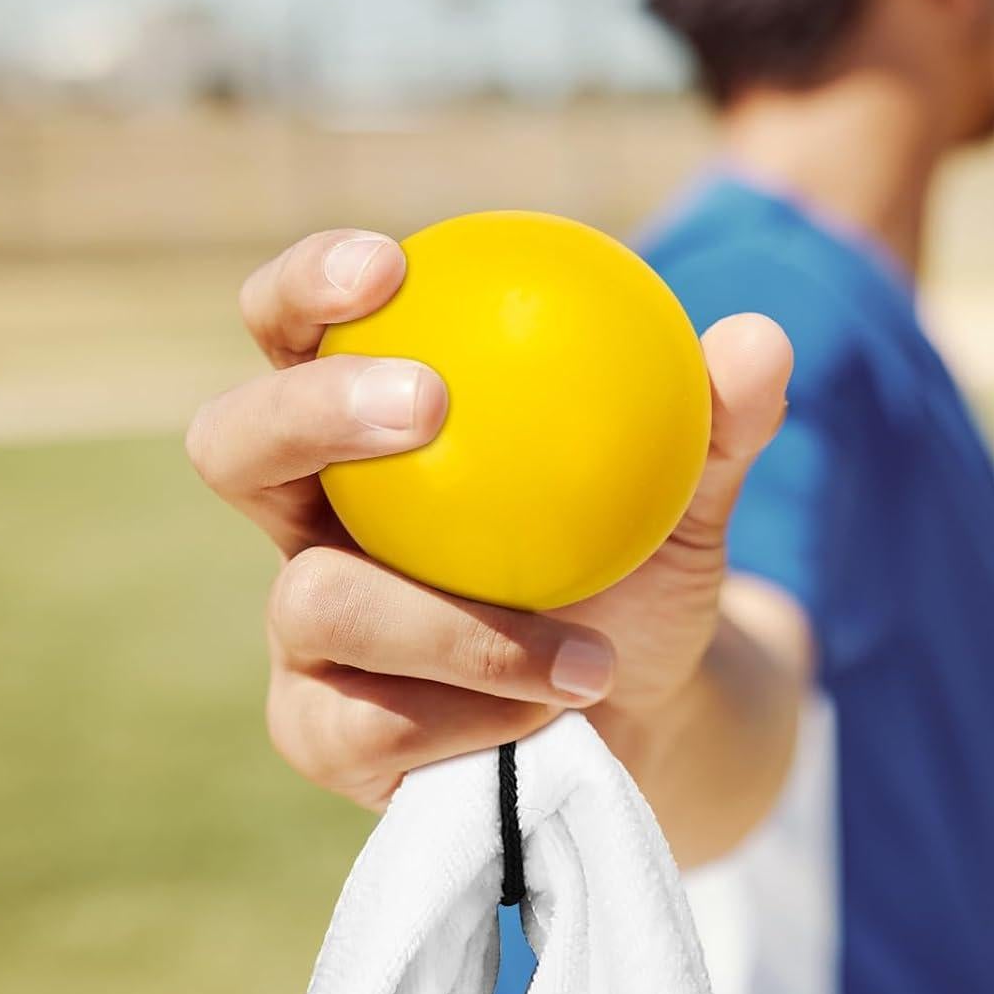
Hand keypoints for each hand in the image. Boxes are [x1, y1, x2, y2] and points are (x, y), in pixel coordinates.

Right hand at [187, 228, 791, 809]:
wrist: (641, 705)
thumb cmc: (638, 566)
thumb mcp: (691, 491)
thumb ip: (716, 420)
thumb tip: (759, 341)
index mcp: (373, 428)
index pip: (298, 331)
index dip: (307, 285)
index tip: (389, 264)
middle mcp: (315, 516)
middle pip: (233, 443)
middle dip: (311, 409)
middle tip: (426, 403)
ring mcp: (305, 630)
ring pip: (314, 603)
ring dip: (452, 624)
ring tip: (583, 648)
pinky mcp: (321, 729)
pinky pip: (359, 725)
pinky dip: (472, 714)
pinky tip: (554, 710)